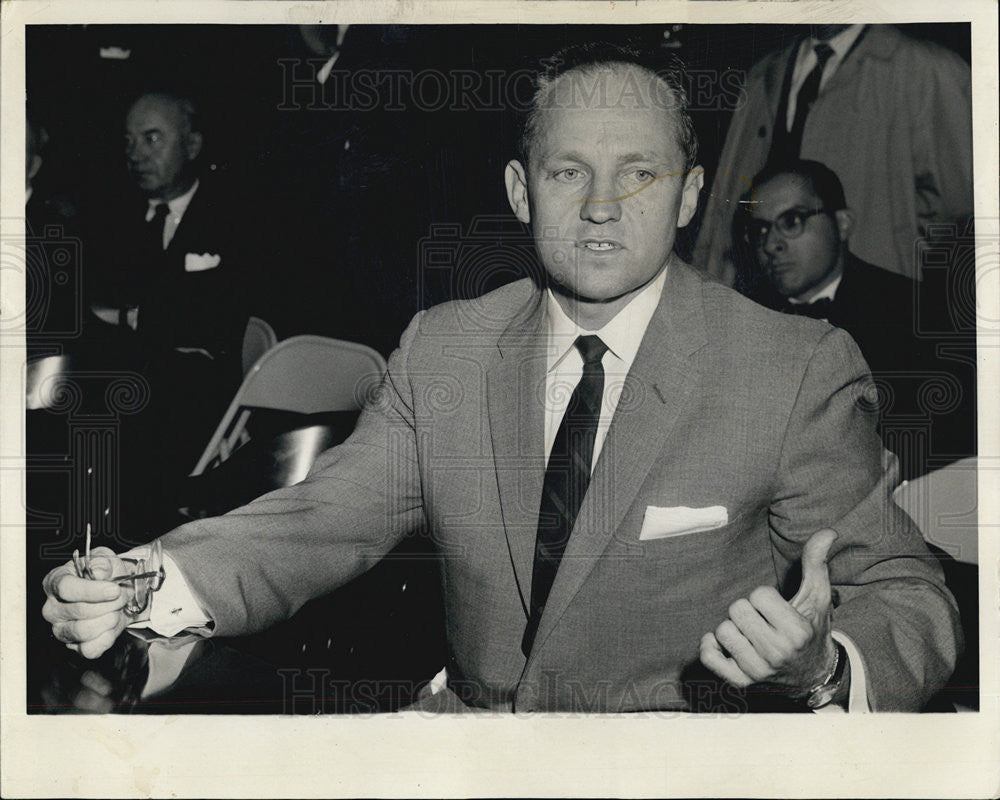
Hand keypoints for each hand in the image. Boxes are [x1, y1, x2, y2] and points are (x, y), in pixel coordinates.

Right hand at [42, 547, 132, 658]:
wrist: (119, 592)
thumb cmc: (107, 574)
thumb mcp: (106, 559)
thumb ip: (102, 563)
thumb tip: (99, 574)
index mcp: (55, 582)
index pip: (66, 588)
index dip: (92, 590)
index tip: (114, 590)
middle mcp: (53, 608)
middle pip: (79, 611)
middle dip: (109, 603)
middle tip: (122, 596)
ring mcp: (61, 630)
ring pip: (84, 631)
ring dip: (110, 619)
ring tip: (117, 609)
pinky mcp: (74, 647)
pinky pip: (90, 650)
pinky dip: (107, 638)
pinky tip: (112, 625)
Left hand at [699, 528, 837, 690]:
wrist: (812, 676)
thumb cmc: (811, 630)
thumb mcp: (817, 598)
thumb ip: (817, 564)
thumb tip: (827, 532)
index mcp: (796, 631)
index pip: (757, 594)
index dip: (764, 597)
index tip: (776, 609)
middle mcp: (777, 653)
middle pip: (737, 610)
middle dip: (747, 611)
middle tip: (762, 622)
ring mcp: (757, 671)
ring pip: (722, 630)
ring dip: (732, 629)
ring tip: (751, 635)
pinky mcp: (740, 683)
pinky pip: (708, 657)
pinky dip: (711, 647)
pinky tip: (727, 645)